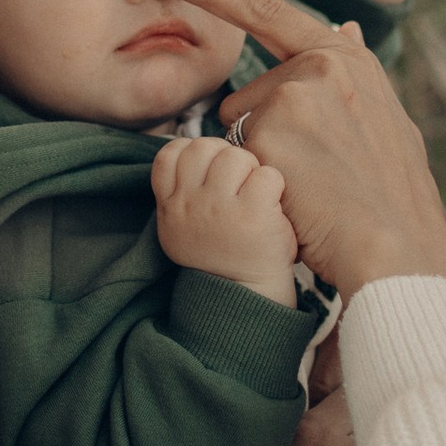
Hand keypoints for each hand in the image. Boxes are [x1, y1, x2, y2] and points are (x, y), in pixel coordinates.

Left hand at [149, 0, 445, 302]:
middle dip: (262, 131)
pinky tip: (299, 195)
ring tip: (313, 185)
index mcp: (348, 59)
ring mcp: (295, 94)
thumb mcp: (385, 118)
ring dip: (260, 155)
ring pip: (240, 125)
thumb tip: (346, 26)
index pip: (265, 10)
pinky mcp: (271, 130)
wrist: (397, 248)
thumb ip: (354, 72)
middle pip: (252, 91)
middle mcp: (322, 64)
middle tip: (315, 173)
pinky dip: (256, 177)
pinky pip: (237, 154)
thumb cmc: (389, 194)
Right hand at [151, 131, 298, 303]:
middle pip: (204, 147)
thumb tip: (191, 150)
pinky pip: (267, 175)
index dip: (194, 152)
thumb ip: (181, 193)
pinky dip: (275, 186)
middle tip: (240, 183)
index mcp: (171, 206)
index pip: (170, 153)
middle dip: (227, 157)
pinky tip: (273, 206)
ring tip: (256, 194)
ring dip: (253, 170)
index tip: (211, 170)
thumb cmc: (220, 258)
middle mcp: (189, 204)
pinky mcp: (252, 214)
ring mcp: (219, 208)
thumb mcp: (181, 230)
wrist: (243, 299)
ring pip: (237, 156)